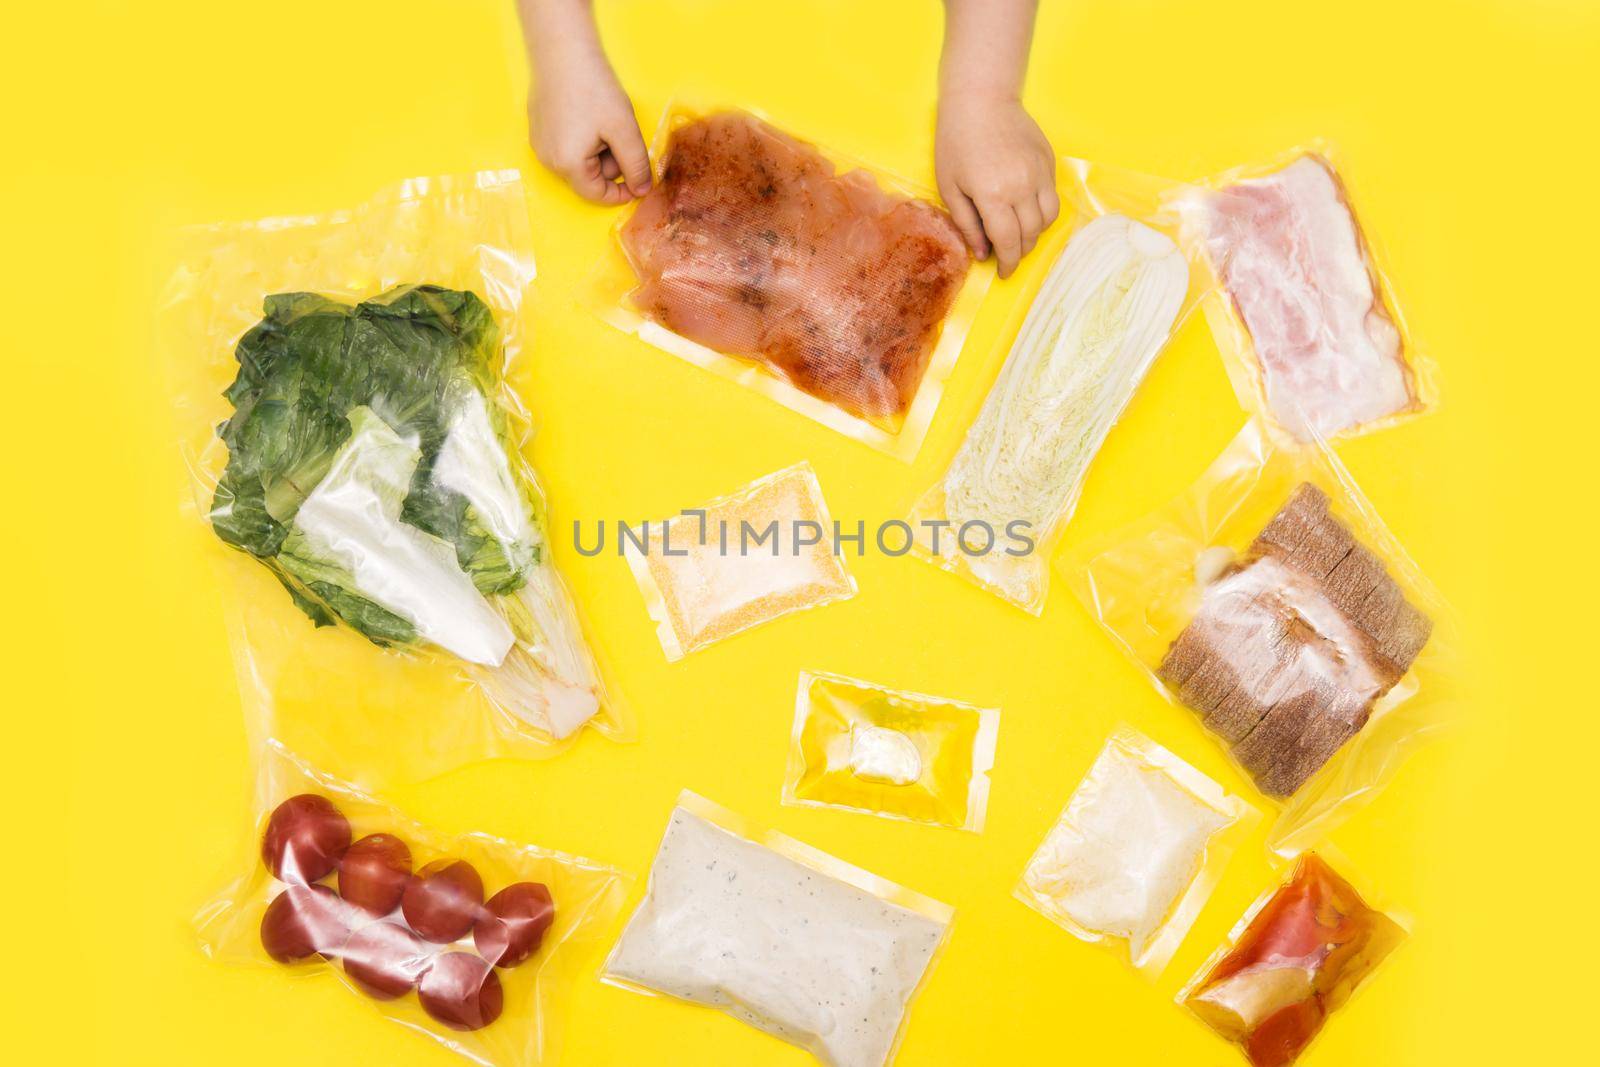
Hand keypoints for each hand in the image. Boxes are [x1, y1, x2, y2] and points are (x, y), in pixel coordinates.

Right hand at [529, 53, 649, 204]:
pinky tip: (590, 114)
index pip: (598, 195)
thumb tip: (642, 189)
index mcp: (568, 165)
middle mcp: (548, 159)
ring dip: (599, 150)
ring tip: (605, 121)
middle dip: (611, 164)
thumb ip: (636, 164)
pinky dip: (584, 138)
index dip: (622, 193)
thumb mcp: (624, 130)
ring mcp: (540, 144)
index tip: (640, 181)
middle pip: (588, 178)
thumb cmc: (592, 88)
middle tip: (622, 135)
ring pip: (579, 161)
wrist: (562, 50)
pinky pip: (567, 145)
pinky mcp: (538, 129)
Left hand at [935, 95, 1058, 276]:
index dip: (1008, 263)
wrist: (981, 98)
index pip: (1009, 242)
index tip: (1004, 273)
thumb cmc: (956, 141)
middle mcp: (1022, 186)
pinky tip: (1025, 211)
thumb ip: (967, 223)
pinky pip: (1052, 197)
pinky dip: (1042, 212)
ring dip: (1034, 234)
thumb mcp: (950, 187)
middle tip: (1007, 255)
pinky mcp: (1049, 161)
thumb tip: (983, 252)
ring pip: (1048, 219)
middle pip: (1031, 234)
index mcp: (993, 195)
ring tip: (1018, 235)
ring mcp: (1040, 172)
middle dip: (1020, 251)